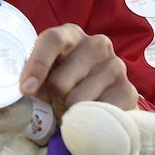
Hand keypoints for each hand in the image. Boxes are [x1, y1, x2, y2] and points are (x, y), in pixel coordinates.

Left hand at [19, 24, 137, 114]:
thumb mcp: (46, 75)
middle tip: (57, 100)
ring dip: (70, 111)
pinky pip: (97, 114)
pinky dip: (88, 121)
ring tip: (74, 107)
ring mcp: (116, 66)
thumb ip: (35, 77)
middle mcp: (97, 44)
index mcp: (71, 34)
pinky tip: (91, 113)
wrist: (101, 101)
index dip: (37, 65)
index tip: (26, 89)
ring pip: (77, 101)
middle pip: (60, 81)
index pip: (52, 40)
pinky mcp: (128, 91)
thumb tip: (27, 88)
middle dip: (53, 98)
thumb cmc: (65, 83)